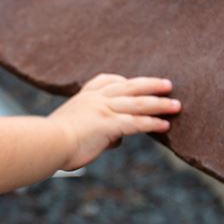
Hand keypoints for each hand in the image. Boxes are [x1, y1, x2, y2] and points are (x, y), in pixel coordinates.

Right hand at [49, 74, 179, 171]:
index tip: (130, 80)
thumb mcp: (72, 130)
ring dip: (159, 104)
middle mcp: (95, 99)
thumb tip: (113, 140)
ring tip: (176, 105)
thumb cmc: (53, 142)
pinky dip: (152, 123)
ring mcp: (103, 109)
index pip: (104, 80)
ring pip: (138, 103)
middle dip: (150, 85)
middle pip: (129, 86)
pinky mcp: (109, 124)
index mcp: (83, 97)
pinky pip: (136, 122)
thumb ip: (95, 131)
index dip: (121, 80)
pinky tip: (165, 125)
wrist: (47, 143)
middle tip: (168, 84)